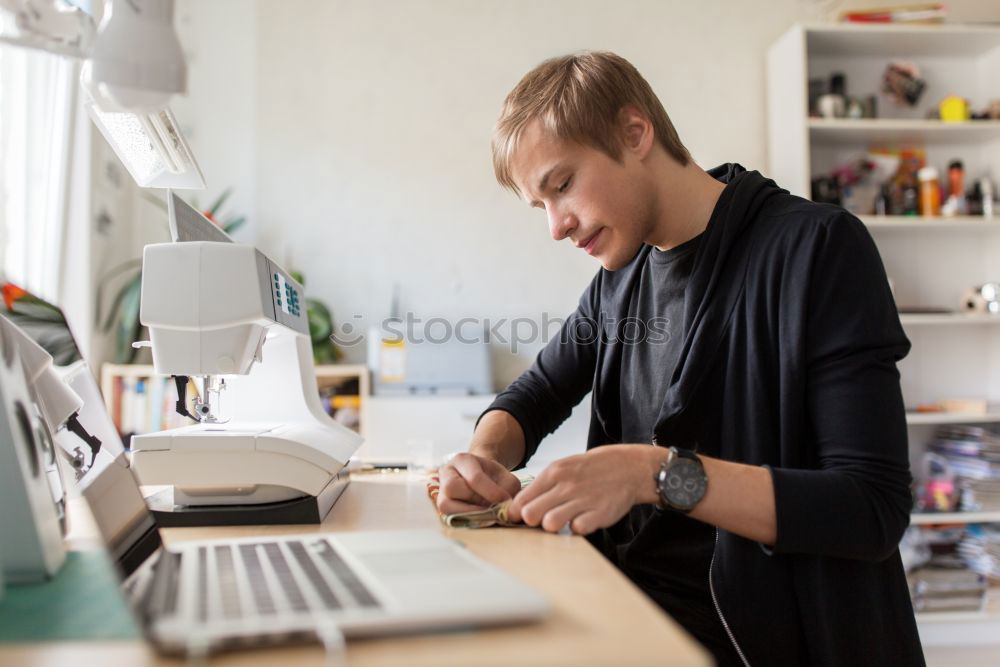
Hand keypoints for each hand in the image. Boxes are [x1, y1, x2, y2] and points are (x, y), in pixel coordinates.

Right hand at [436, 452, 521, 514]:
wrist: (481, 478)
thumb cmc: (493, 477)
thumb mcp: (505, 477)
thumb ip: (507, 488)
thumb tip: (504, 508)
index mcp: (462, 460)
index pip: (474, 477)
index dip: (490, 492)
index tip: (505, 500)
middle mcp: (446, 473)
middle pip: (452, 487)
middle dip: (475, 501)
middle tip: (493, 508)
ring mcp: (440, 490)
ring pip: (445, 504)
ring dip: (467, 513)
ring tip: (485, 515)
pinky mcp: (441, 506)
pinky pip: (447, 516)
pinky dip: (464, 520)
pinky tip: (479, 520)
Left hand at [507, 445, 664, 534]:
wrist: (628, 467)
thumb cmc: (590, 471)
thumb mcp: (563, 468)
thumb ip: (542, 487)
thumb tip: (518, 507)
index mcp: (553, 473)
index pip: (521, 501)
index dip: (518, 514)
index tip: (522, 518)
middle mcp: (566, 486)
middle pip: (530, 514)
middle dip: (532, 523)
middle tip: (543, 520)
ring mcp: (583, 499)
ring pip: (550, 524)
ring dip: (553, 527)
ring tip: (563, 522)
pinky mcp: (600, 513)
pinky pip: (578, 529)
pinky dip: (577, 529)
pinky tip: (582, 521)